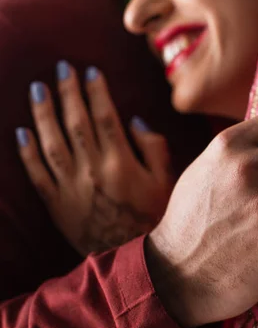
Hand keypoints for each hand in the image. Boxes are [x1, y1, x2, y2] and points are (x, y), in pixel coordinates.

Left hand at [17, 62, 172, 255]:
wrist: (135, 259)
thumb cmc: (155, 218)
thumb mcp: (167, 182)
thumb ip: (154, 149)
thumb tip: (135, 120)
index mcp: (122, 163)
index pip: (105, 118)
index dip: (96, 92)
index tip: (90, 71)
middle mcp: (93, 171)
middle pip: (76, 123)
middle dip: (67, 92)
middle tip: (61, 68)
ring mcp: (71, 187)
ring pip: (51, 143)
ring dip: (42, 114)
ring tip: (37, 88)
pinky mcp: (56, 205)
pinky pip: (37, 174)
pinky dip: (27, 152)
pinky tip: (21, 132)